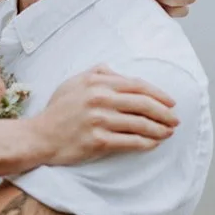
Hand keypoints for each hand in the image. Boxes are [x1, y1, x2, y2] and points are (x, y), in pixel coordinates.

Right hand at [34, 65, 178, 161]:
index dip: (158, 94)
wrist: (39, 137)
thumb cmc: (57, 110)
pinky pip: (130, 142)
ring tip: (168, 133)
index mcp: (97, 83)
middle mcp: (100, 99)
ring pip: (140, 124)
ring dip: (159, 129)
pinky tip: (154, 143)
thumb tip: (116, 71)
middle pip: (143, 104)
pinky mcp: (98, 141)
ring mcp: (99, 121)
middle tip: (175, 120)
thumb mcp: (73, 83)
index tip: (171, 102)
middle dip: (164, 113)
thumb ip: (96, 73)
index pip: (137, 85)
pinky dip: (146, 143)